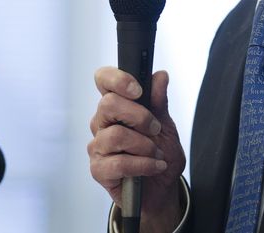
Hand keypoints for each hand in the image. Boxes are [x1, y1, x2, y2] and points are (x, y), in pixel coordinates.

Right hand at [88, 67, 186, 230]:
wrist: (161, 188)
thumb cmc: (159, 152)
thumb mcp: (166, 125)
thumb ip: (159, 102)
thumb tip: (160, 76)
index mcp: (116, 106)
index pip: (103, 80)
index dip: (117, 79)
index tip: (138, 90)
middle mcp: (102, 123)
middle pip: (108, 104)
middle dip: (139, 116)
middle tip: (156, 128)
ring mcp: (98, 146)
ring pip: (115, 135)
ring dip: (144, 145)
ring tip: (157, 154)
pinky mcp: (99, 170)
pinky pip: (118, 163)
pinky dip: (143, 165)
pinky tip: (155, 166)